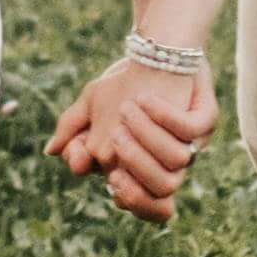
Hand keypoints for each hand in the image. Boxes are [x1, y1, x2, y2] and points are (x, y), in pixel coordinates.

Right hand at [46, 51, 217, 222]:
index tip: (100, 166)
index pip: (140, 204)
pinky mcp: (204, 118)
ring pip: (177, 162)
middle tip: (115, 137)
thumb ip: (72, 128)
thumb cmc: (124, 85)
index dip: (126, 195)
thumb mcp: (91, 103)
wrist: (158, 51)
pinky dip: (166, 115)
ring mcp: (188, 141)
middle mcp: (167, 161)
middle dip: (136, 168)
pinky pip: (191, 129)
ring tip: (126, 109)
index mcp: (140, 169)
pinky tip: (144, 98)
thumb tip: (52, 151)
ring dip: (148, 138)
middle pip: (161, 192)